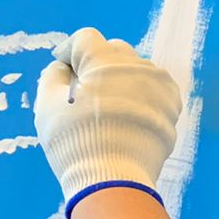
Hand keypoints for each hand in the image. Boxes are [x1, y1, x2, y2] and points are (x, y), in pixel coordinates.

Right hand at [34, 28, 184, 209]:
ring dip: (120, 77)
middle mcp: (136, 64)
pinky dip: (140, 93)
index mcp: (104, 60)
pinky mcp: (172, 104)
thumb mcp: (47, 106)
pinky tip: (129, 113)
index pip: (85, 39)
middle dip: (96, 62)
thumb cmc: (74, 141)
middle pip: (112, 50)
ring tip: (107, 103)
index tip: (62, 67)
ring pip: (135, 68)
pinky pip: (154, 87)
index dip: (69, 51)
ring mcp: (158, 84)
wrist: (113, 179)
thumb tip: (63, 67)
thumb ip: (52, 76)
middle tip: (83, 87)